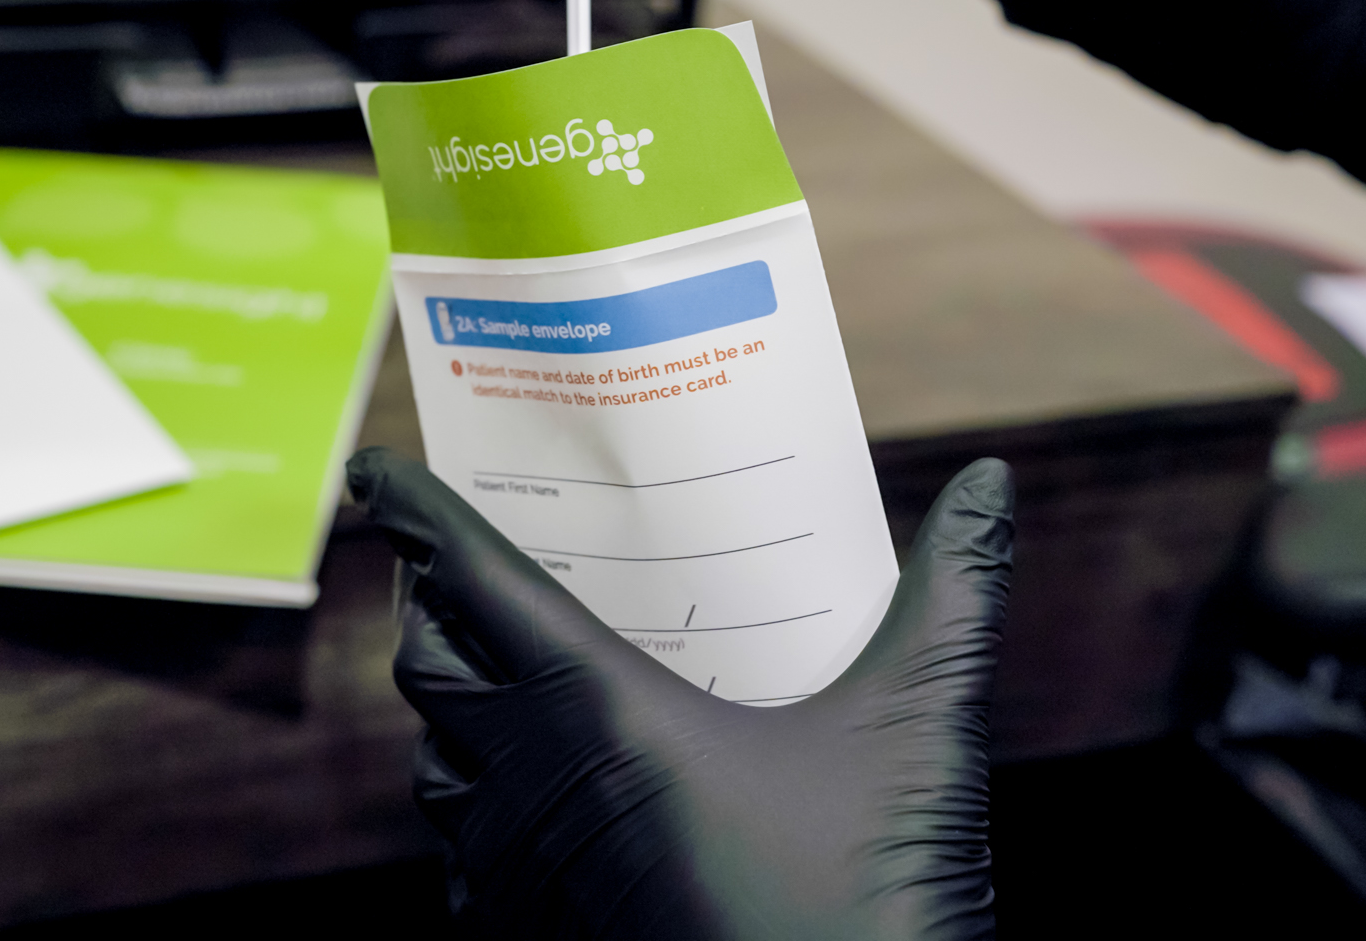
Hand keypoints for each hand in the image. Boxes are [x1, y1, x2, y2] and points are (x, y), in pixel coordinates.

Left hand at [348, 447, 1013, 938]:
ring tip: (495, 666)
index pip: (474, 582)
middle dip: (426, 601)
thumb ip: (952, 600)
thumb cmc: (870, 912)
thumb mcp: (917, 738)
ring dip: (449, 709)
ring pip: (436, 769)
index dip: (417, 515)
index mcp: (603, 717)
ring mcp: (523, 886)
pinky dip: (477, 806)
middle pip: (429, 665)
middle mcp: (536, 793)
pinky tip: (536, 796)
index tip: (372, 468)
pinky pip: (464, 862)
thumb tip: (994, 484)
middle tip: (455, 560)